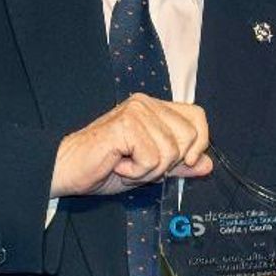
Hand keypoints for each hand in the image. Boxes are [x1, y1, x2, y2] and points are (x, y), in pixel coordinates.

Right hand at [50, 94, 211, 196]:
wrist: (67, 171)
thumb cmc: (104, 167)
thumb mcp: (150, 168)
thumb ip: (179, 165)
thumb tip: (208, 165)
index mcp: (154, 108)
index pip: (197, 116)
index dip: (199, 142)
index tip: (187, 162)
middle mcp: (146, 103)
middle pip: (190, 135)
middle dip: (170, 162)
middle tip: (142, 165)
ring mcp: (136, 111)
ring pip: (171, 150)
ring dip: (150, 170)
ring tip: (127, 165)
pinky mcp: (126, 124)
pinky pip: (153, 159)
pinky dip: (137, 172)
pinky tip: (118, 165)